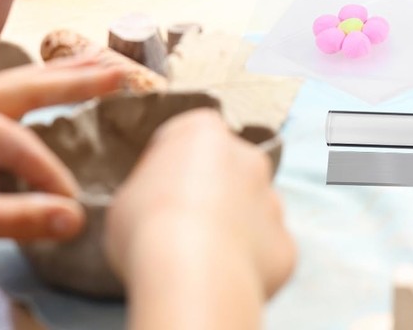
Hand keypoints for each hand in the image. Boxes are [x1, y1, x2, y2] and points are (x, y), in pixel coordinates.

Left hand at [0, 56, 124, 267]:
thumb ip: (14, 217)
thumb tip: (73, 218)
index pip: (17, 143)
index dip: (48, 176)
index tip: (71, 208)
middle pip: (23, 85)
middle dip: (73, 80)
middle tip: (119, 71)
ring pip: (11, 85)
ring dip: (54, 78)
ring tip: (95, 67)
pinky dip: (29, 90)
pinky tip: (43, 90)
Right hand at [106, 110, 295, 302]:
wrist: (191, 278)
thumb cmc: (147, 227)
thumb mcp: (127, 198)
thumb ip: (151, 191)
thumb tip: (159, 207)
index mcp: (203, 132)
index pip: (189, 137)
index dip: (171, 166)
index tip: (156, 193)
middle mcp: (247, 156)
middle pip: (229, 169)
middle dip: (212, 192)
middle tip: (181, 228)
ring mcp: (272, 200)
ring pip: (253, 210)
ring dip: (235, 227)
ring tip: (203, 261)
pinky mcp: (286, 245)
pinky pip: (265, 252)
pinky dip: (250, 265)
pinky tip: (223, 281)